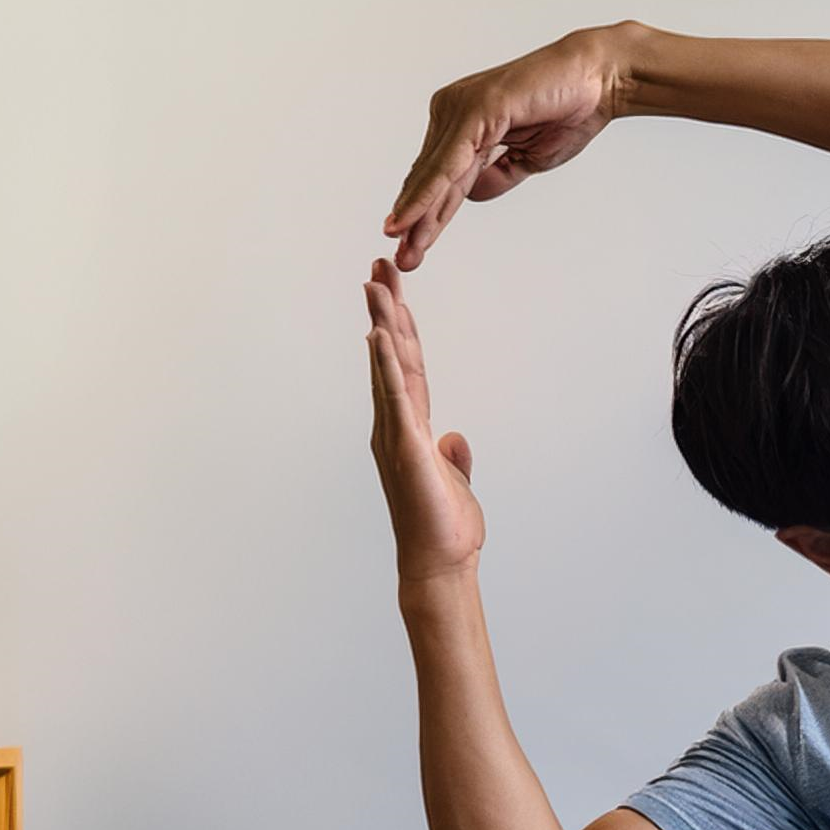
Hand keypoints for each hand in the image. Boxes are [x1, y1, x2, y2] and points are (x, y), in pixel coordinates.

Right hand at [365, 256, 482, 583]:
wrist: (440, 563)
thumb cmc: (444, 528)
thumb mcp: (454, 481)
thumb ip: (453, 456)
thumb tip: (455, 440)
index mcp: (410, 427)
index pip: (406, 367)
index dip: (400, 328)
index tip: (392, 291)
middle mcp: (396, 424)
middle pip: (391, 355)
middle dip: (386, 309)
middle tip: (379, 266)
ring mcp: (397, 434)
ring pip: (388, 367)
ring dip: (381, 323)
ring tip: (374, 283)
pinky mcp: (406, 448)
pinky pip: (395, 399)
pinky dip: (386, 367)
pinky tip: (378, 336)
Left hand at [382, 26, 629, 270]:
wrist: (596, 80)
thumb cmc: (568, 111)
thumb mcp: (528, 158)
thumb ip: (497, 175)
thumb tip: (470, 196)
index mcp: (464, 122)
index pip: (441, 177)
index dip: (427, 213)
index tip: (414, 246)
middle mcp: (454, 111)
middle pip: (431, 177)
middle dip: (416, 221)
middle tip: (403, 259)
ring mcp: (461, 108)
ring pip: (435, 174)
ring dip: (419, 214)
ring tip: (404, 248)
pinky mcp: (475, 110)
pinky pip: (448, 162)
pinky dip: (430, 193)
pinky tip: (413, 217)